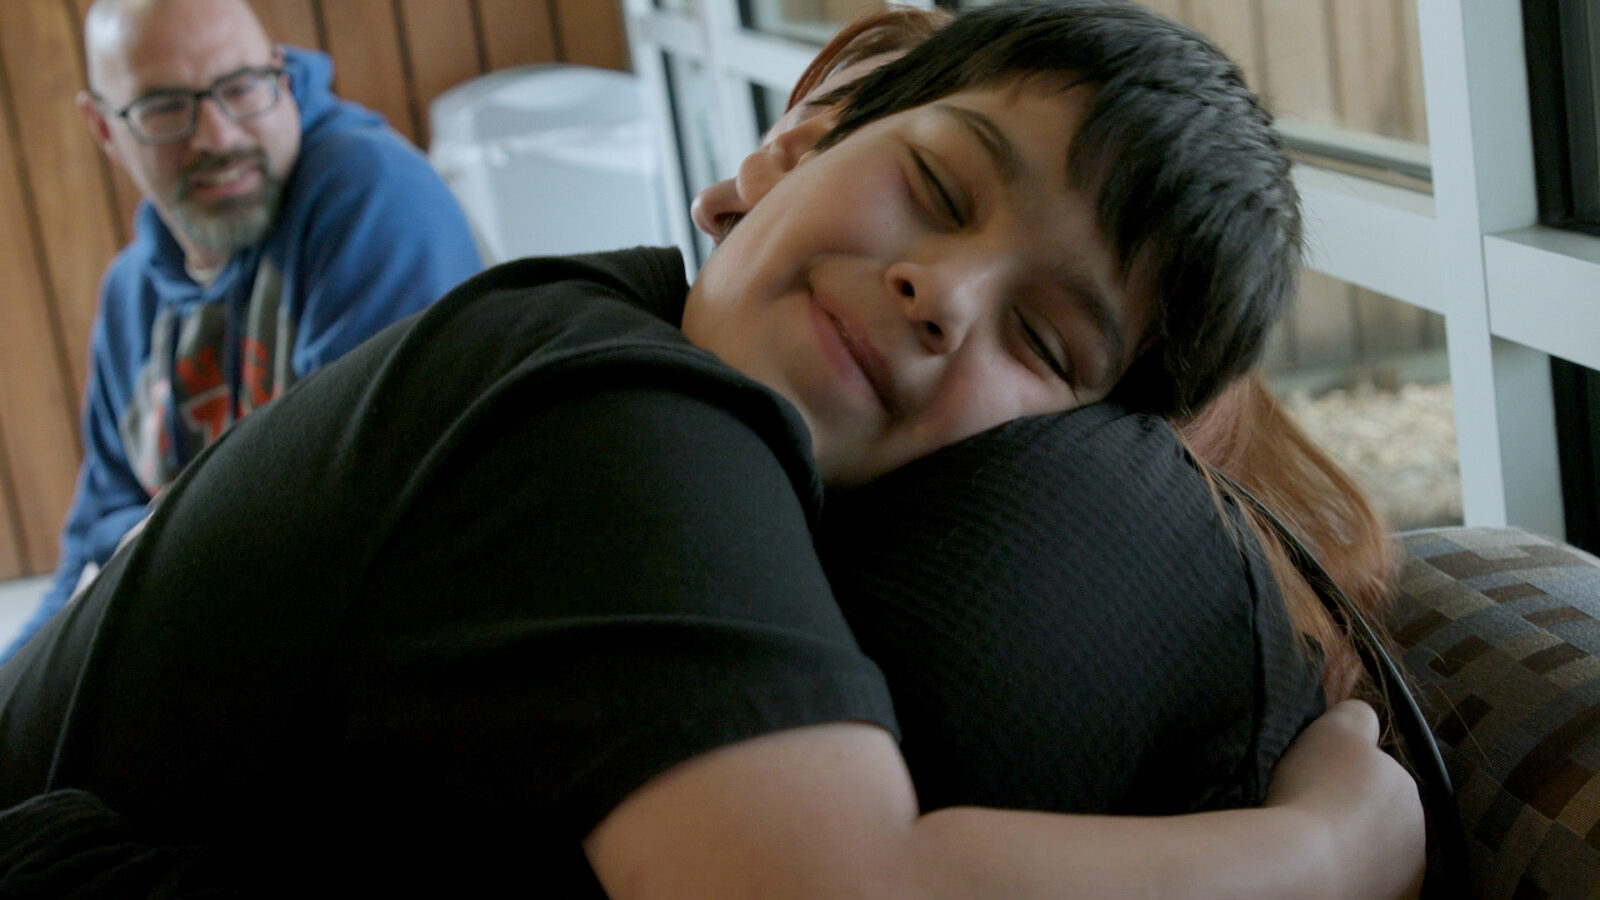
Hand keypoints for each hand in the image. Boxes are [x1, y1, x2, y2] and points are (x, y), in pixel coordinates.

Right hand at [1265, 700, 1424, 899]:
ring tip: (1313, 847)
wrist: (1303, 865)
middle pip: (1379, 819)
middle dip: (1353, 815)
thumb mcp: (1336, 726)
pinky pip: (1368, 886)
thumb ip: (1357, 714)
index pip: (1376, 775)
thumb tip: (1363, 717)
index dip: (1342, 775)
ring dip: (1353, 850)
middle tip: (1309, 814)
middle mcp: (1417, 837)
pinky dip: (1352, 880)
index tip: (1313, 781)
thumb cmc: (1316, 791)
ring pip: (1375, 856)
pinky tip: (1324, 871)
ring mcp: (1405, 880)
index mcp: (1406, 789)